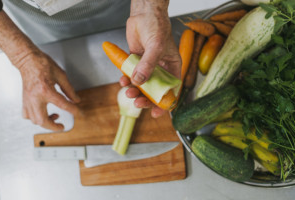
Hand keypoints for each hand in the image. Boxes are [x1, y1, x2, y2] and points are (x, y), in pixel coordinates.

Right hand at [17, 50, 80, 130]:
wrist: (27, 60)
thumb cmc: (42, 64)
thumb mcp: (61, 75)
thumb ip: (69, 90)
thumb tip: (76, 100)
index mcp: (46, 90)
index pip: (62, 105)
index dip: (73, 111)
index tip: (79, 114)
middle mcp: (35, 97)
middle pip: (43, 120)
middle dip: (54, 127)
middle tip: (62, 126)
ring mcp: (28, 100)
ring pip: (34, 120)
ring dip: (45, 123)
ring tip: (54, 117)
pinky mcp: (24, 100)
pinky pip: (27, 115)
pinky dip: (35, 118)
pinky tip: (42, 113)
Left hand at [123, 0, 180, 117]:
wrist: (143, 14)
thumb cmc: (156, 26)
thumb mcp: (156, 46)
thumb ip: (148, 65)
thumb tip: (139, 82)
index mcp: (172, 67)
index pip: (171, 90)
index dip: (164, 103)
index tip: (156, 113)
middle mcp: (160, 69)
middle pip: (154, 91)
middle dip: (146, 99)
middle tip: (137, 103)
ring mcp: (147, 67)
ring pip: (141, 85)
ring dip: (135, 91)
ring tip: (128, 92)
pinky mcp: (136, 63)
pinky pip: (131, 76)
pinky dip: (126, 80)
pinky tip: (123, 81)